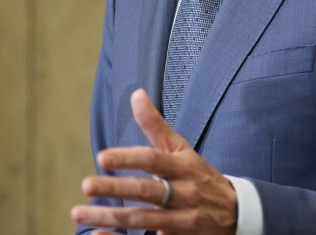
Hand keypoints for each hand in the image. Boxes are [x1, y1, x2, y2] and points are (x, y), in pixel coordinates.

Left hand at [71, 89, 237, 234]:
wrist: (236, 214)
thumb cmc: (200, 176)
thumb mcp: (183, 149)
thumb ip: (156, 125)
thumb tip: (136, 94)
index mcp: (183, 168)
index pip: (154, 160)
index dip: (128, 158)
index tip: (102, 157)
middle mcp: (183, 194)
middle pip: (146, 192)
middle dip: (115, 189)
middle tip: (86, 185)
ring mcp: (181, 221)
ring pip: (142, 219)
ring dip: (109, 217)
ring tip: (78, 213)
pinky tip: (98, 234)